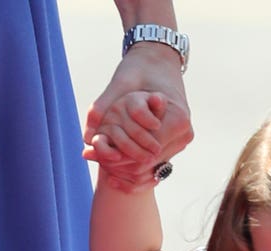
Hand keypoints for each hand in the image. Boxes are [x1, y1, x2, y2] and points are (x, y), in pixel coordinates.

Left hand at [83, 45, 192, 189]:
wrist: (159, 61)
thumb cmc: (140, 69)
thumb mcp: (120, 83)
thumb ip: (103, 106)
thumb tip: (85, 135)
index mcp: (178, 119)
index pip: (149, 151)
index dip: (125, 156)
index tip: (104, 157)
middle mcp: (185, 133)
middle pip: (151, 162)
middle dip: (125, 165)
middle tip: (102, 167)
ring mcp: (183, 140)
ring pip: (154, 168)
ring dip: (130, 170)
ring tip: (107, 169)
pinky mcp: (177, 143)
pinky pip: (158, 163)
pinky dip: (139, 169)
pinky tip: (118, 170)